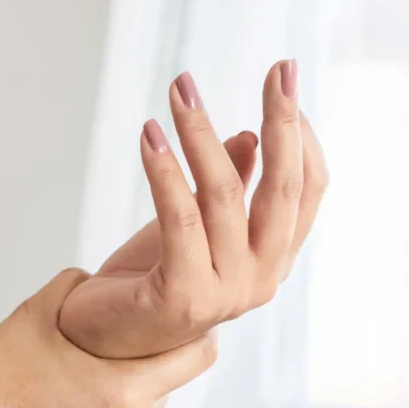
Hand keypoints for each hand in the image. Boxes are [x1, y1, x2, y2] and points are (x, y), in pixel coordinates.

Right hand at [0, 269, 218, 407]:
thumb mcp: (38, 310)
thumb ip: (86, 286)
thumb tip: (114, 278)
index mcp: (123, 391)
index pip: (198, 355)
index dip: (193, 330)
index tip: (177, 315)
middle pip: (168, 385)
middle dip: (149, 362)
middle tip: (115, 343)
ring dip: (126, 394)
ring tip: (82, 377)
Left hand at [59, 60, 327, 358]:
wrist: (101, 339)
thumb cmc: (150, 278)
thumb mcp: (195, 223)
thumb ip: (230, 188)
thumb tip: (250, 136)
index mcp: (273, 258)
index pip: (307, 189)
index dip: (302, 133)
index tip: (284, 80)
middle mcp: (262, 278)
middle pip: (283, 189)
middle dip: (282, 121)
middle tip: (278, 68)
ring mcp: (227, 292)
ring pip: (224, 194)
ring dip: (200, 133)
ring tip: (179, 90)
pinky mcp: (184, 296)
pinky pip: (180, 217)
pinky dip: (164, 170)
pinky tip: (149, 135)